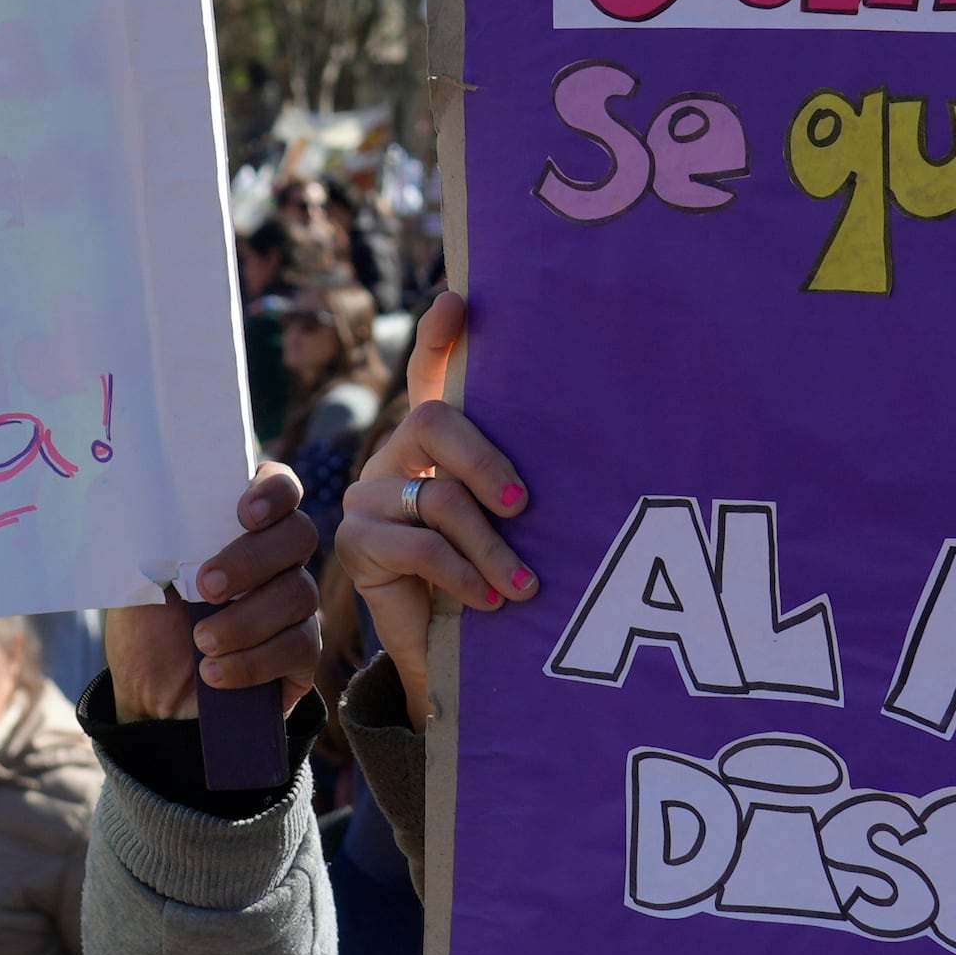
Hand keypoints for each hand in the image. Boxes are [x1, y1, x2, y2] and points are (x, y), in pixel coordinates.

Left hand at [99, 462, 320, 721]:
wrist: (152, 697)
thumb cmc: (149, 626)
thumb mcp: (140, 576)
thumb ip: (158, 538)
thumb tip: (153, 503)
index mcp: (239, 526)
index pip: (279, 486)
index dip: (274, 491)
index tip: (244, 514)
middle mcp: (277, 559)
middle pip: (299, 535)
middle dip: (252, 561)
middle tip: (205, 588)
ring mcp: (294, 605)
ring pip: (298, 595)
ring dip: (245, 620)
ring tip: (201, 642)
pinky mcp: (301, 654)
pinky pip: (299, 648)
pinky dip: (253, 661)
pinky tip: (215, 674)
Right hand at [335, 298, 532, 725]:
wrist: (452, 654)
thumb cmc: (498, 580)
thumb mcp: (518, 527)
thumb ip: (525, 485)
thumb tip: (598, 437)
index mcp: (438, 443)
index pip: (432, 375)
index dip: (440, 337)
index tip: (458, 299)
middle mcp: (398, 456)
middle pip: (431, 421)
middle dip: (485, 460)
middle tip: (526, 504)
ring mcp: (370, 496)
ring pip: (436, 495)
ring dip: (491, 546)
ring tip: (524, 586)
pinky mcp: (358, 543)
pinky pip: (419, 544)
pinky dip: (465, 573)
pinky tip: (492, 601)